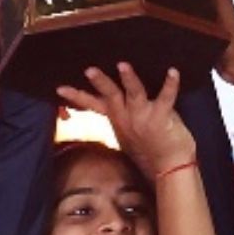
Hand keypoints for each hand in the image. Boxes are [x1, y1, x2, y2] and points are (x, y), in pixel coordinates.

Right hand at [56, 63, 194, 175]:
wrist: (168, 169)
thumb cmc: (151, 150)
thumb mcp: (128, 134)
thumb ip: (123, 116)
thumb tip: (119, 99)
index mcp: (118, 119)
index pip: (93, 105)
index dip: (77, 97)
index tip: (59, 88)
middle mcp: (127, 117)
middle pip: (110, 95)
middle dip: (100, 82)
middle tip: (89, 70)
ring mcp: (143, 117)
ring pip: (133, 93)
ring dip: (128, 79)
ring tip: (122, 66)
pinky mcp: (161, 117)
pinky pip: (166, 97)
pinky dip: (170, 83)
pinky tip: (173, 71)